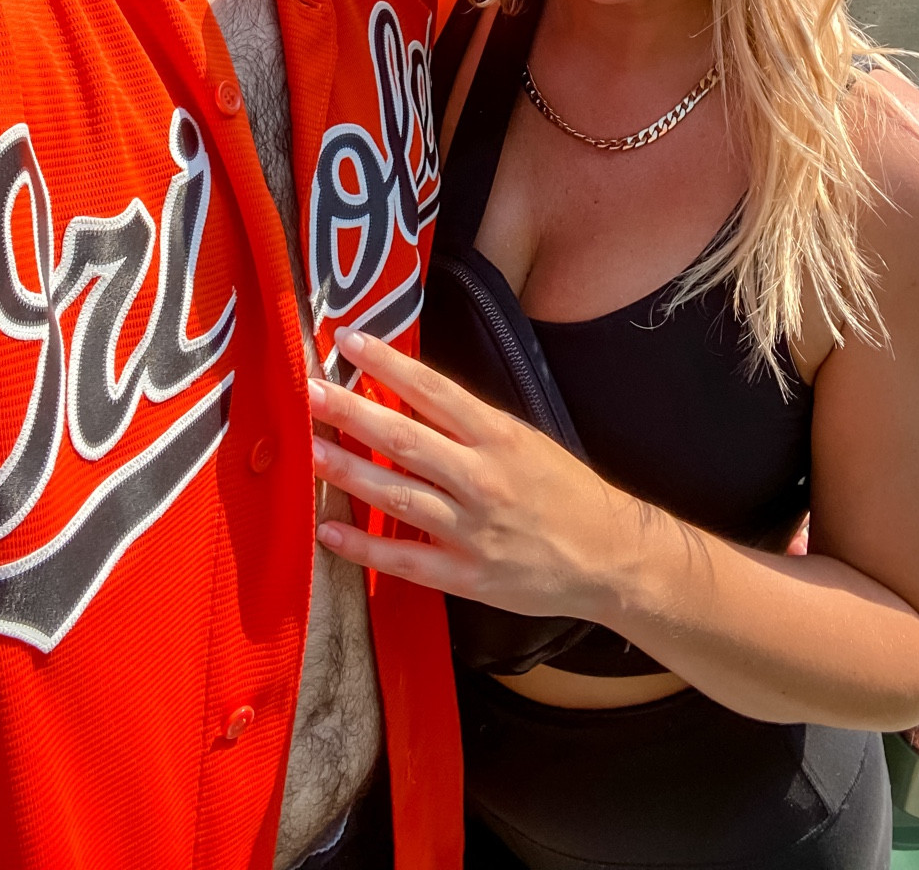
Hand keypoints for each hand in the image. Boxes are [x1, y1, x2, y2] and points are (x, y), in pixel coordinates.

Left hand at [309, 329, 646, 622]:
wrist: (610, 558)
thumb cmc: (565, 491)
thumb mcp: (526, 440)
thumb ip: (470, 424)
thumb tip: (410, 395)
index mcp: (499, 437)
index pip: (434, 390)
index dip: (389, 365)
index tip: (350, 341)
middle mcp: (482, 479)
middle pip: (404, 440)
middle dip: (351, 413)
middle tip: (309, 391)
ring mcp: (472, 531)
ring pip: (397, 496)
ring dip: (348, 472)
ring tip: (310, 451)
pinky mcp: (467, 577)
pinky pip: (405, 560)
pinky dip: (364, 546)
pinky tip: (328, 529)